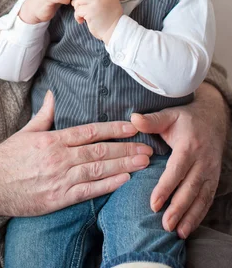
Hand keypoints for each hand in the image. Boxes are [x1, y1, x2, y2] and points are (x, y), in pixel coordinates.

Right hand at [0, 90, 152, 219]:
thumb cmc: (7, 157)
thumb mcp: (26, 132)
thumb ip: (44, 115)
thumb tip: (52, 95)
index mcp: (52, 139)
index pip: (89, 131)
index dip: (113, 129)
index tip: (131, 127)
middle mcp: (59, 157)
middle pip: (99, 151)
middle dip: (126, 149)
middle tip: (148, 148)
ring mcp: (60, 178)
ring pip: (98, 170)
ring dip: (123, 166)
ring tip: (143, 163)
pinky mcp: (58, 198)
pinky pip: (87, 191)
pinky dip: (107, 186)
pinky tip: (124, 181)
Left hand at [72, 0, 122, 42]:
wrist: (116, 31)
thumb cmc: (111, 19)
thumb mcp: (110, 2)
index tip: (88, 0)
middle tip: (82, 8)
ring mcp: (96, 2)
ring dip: (77, 8)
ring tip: (82, 15)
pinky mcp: (90, 11)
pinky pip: (78, 10)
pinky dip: (77, 16)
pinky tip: (82, 21)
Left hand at [131, 82, 228, 237]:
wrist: (213, 118)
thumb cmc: (186, 118)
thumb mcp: (169, 114)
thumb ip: (151, 120)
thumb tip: (132, 119)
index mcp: (189, 146)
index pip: (177, 170)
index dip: (166, 188)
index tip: (154, 204)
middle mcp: (202, 161)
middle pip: (190, 188)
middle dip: (178, 208)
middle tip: (165, 225)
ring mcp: (210, 171)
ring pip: (201, 198)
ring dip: (190, 217)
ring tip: (177, 233)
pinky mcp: (214, 179)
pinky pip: (207, 200)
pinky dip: (198, 216)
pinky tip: (187, 228)